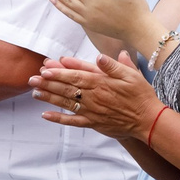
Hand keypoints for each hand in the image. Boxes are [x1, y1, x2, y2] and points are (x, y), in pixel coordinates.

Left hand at [32, 54, 159, 139]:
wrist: (148, 120)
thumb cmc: (140, 95)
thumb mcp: (131, 75)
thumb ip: (114, 66)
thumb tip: (99, 56)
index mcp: (101, 83)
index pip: (76, 76)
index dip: (59, 72)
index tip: (45, 69)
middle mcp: (93, 96)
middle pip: (67, 88)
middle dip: (48, 83)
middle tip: (32, 79)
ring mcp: (91, 111)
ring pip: (66, 103)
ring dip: (49, 98)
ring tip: (34, 92)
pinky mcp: (92, 122)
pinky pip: (72, 121)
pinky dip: (58, 118)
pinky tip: (45, 115)